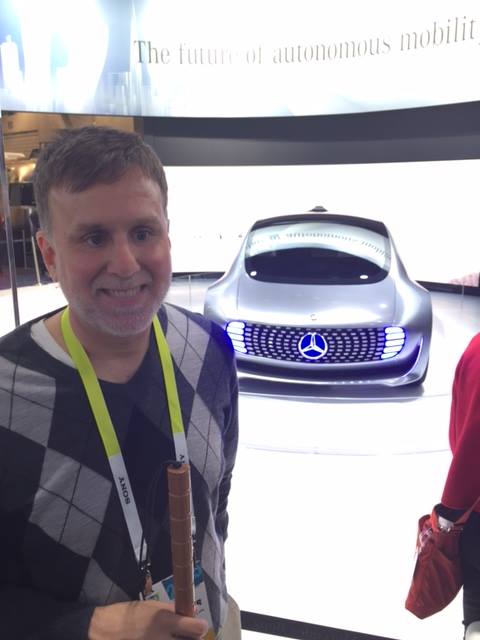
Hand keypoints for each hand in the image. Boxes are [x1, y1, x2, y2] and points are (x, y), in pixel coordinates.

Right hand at [88, 601, 208, 639]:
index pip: (197, 629)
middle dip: (192, 637)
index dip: (199, 626)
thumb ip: (173, 610)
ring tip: (172, 637)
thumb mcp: (153, 606)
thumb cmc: (130, 615)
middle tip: (186, 634)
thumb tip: (190, 613)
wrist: (108, 632)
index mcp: (165, 622)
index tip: (198, 624)